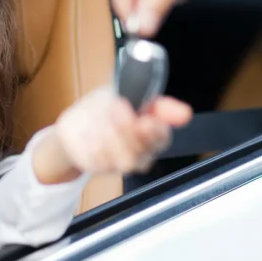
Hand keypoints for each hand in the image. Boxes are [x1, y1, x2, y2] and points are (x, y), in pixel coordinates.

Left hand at [32, 86, 192, 183]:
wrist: (76, 123)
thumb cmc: (106, 108)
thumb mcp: (129, 94)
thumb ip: (157, 104)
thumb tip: (185, 114)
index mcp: (152, 133)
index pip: (163, 138)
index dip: (155, 131)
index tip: (144, 119)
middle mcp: (140, 152)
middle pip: (144, 152)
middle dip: (129, 129)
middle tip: (117, 106)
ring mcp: (119, 162)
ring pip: (126, 161)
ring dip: (112, 137)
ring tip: (102, 120)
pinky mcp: (99, 166)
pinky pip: (100, 162)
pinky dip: (94, 143)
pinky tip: (89, 132)